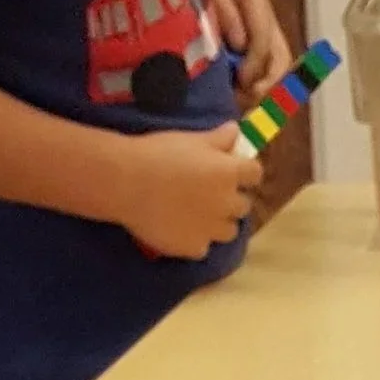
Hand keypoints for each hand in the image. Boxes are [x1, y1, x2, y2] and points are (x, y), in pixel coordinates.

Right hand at [112, 122, 260, 258]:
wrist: (125, 182)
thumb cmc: (158, 154)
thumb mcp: (191, 139)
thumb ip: (218, 139)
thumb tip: (236, 130)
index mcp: (229, 173)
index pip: (254, 174)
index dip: (244, 172)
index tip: (232, 170)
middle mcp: (227, 203)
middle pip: (243, 205)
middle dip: (231, 199)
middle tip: (209, 193)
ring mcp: (212, 229)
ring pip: (228, 231)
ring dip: (218, 223)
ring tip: (195, 215)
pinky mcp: (194, 248)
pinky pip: (203, 247)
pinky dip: (194, 240)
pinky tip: (178, 229)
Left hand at [191, 0, 289, 99]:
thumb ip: (224, 11)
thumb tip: (240, 44)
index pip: (264, 41)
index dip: (255, 67)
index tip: (241, 84)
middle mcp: (262, 15)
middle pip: (280, 58)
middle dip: (268, 84)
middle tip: (246, 100)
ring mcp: (258, 28)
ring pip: (275, 66)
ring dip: (262, 88)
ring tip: (239, 101)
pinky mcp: (248, 39)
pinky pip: (261, 67)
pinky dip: (253, 84)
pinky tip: (236, 94)